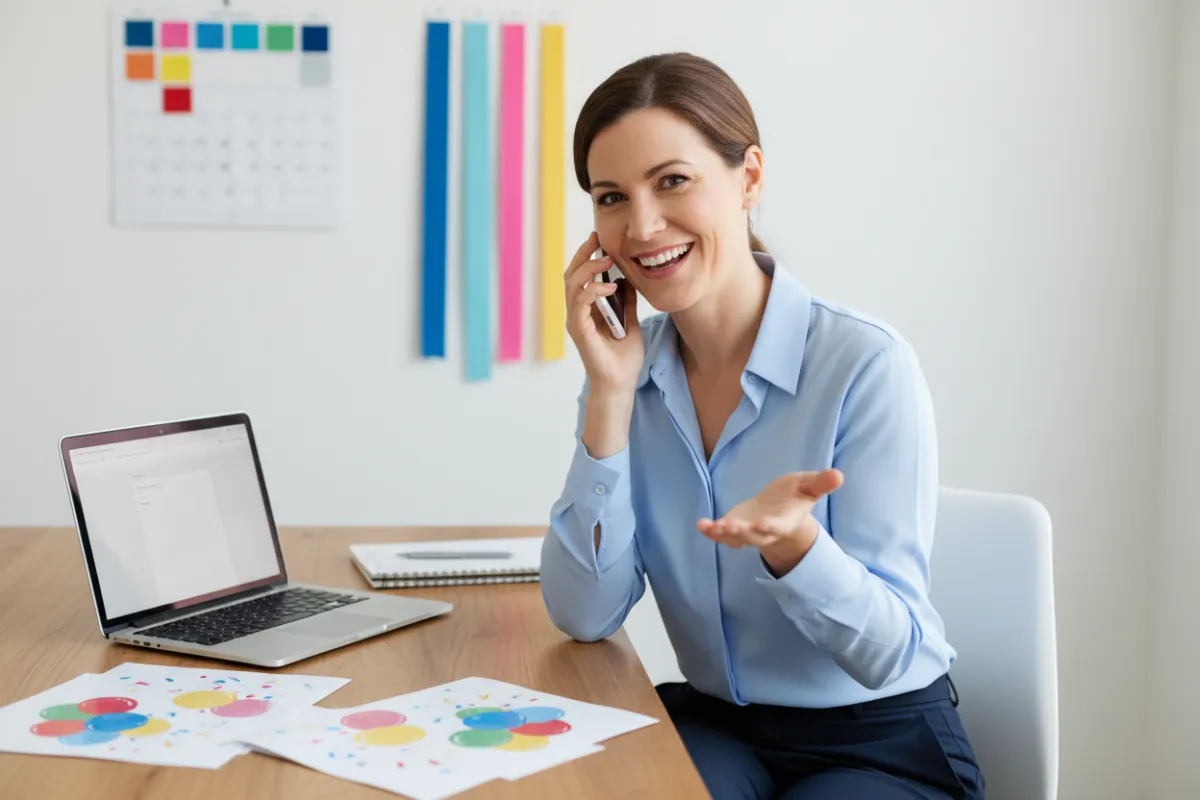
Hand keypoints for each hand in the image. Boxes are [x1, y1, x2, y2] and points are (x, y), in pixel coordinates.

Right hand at [564, 232, 643, 395]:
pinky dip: (594, 291)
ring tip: (606, 260)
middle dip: (583, 255)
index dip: (586, 256)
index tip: (599, 240)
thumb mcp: (630, 321)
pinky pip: (581, 304)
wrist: (620, 383)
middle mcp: (577, 314)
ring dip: (589, 269)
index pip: (580, 277)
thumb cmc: (623, 357)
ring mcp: (576, 322)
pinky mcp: (580, 331)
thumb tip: (628, 279)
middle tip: (597, 239)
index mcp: (586, 310)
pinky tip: (610, 286)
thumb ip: (627, 301)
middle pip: (571, 276)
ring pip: (572, 286)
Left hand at [697, 469, 843, 576]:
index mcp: (784, 522)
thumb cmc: (795, 496)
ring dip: (723, 535)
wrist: (779, 510)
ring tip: (712, 527)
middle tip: (731, 527)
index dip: (771, 527)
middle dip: (743, 533)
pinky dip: (710, 532)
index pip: (778, 527)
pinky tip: (701, 525)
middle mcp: (764, 531)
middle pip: (754, 536)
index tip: (764, 524)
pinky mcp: (733, 528)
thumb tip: (838, 475)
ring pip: (735, 539)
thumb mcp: (809, 486)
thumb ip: (821, 483)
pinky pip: (720, 535)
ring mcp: (747, 532)